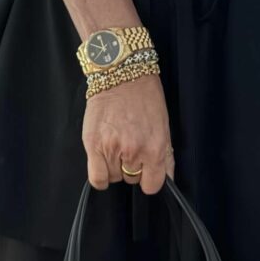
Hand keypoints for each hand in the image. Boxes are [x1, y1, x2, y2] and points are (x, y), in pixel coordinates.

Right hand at [82, 74, 173, 194]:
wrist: (121, 74)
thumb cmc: (144, 98)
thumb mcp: (163, 127)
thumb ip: (165, 157)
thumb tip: (166, 179)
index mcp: (154, 149)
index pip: (152, 186)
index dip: (149, 180)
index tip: (145, 172)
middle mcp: (134, 152)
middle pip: (131, 179)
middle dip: (131, 167)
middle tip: (128, 147)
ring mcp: (112, 149)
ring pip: (114, 178)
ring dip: (114, 167)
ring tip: (115, 146)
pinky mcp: (94, 145)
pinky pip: (97, 178)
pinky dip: (100, 177)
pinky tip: (102, 164)